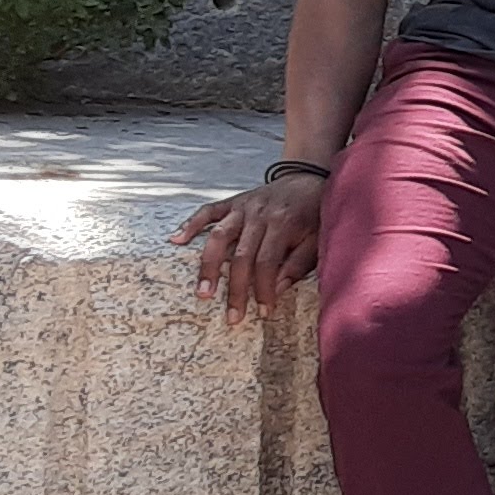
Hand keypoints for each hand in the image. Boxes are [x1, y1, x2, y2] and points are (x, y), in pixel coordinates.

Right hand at [169, 172, 326, 323]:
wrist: (308, 177)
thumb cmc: (313, 214)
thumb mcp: (318, 237)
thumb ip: (299, 263)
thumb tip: (277, 290)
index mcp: (283, 223)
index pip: (268, 262)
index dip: (264, 288)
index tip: (263, 312)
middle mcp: (259, 214)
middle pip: (241, 255)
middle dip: (236, 288)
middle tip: (232, 317)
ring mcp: (243, 206)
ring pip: (219, 235)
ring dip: (208, 265)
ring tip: (202, 291)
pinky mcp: (233, 201)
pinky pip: (207, 211)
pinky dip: (191, 224)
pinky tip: (176, 239)